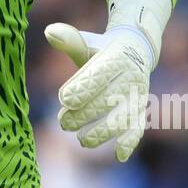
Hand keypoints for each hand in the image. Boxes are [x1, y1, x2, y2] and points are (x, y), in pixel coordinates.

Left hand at [45, 23, 154, 162]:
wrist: (135, 49)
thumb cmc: (101, 49)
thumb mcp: (87, 41)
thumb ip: (69, 39)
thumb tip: (48, 31)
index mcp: (117, 57)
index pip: (100, 74)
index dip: (82, 87)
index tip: (64, 99)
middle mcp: (131, 77)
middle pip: (108, 99)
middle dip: (84, 114)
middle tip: (63, 122)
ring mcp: (137, 96)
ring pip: (122, 118)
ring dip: (102, 132)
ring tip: (82, 140)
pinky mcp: (139, 111)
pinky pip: (138, 128)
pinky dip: (130, 142)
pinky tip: (119, 156)